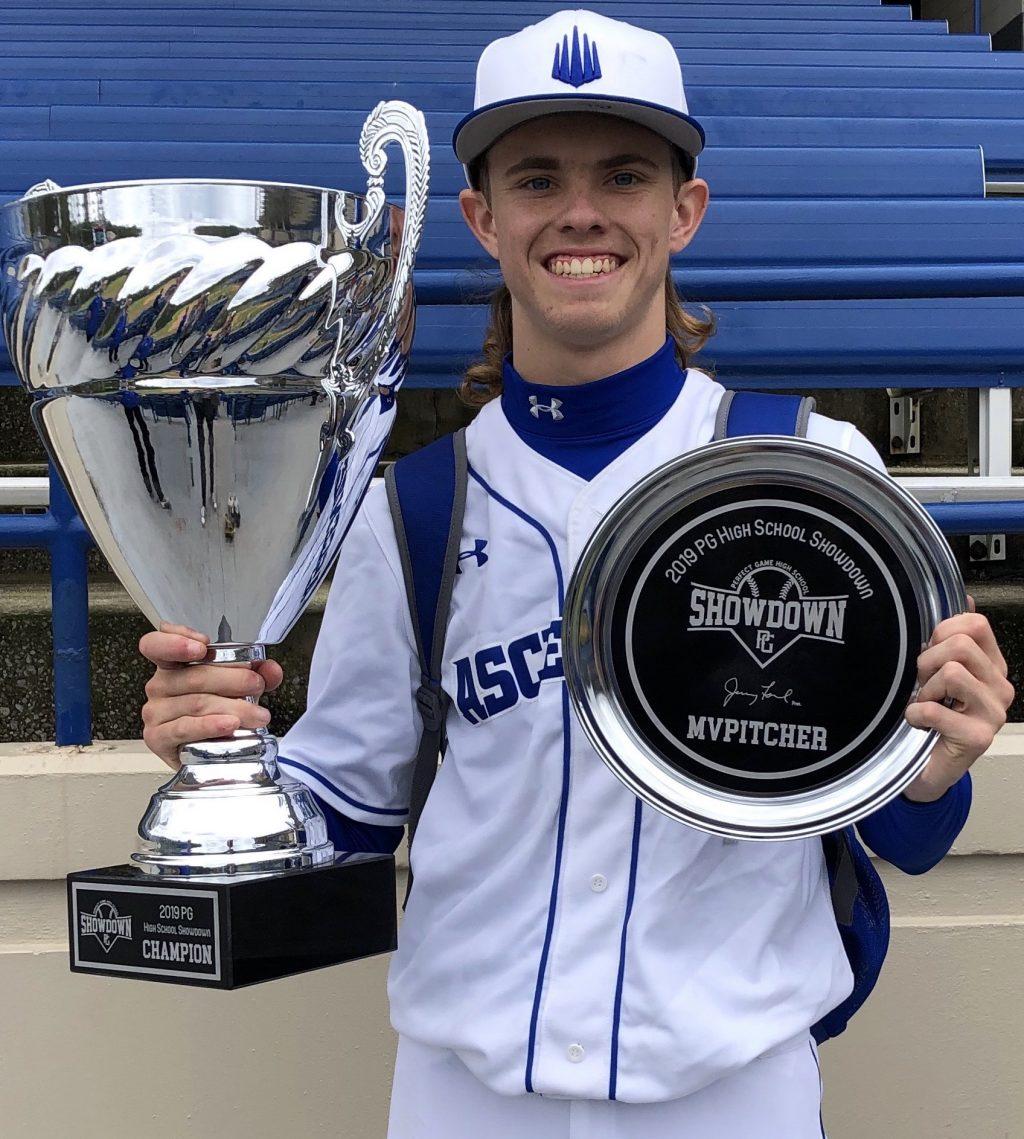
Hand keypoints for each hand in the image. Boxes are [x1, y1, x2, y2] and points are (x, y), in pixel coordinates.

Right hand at [139, 622, 284, 769]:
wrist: (208, 752)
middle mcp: (160, 686)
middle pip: (194, 676)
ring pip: (197, 703)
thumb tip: (271, 669)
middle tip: (257, 685)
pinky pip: (185, 728)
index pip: (156, 644)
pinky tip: (229, 724)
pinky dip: (210, 725)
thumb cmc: (217, 713)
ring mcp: (156, 712)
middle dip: (234, 679)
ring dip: (234, 707)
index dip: (175, 640)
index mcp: (173, 665)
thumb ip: (257, 674)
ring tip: (258, 714)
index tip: (204, 646)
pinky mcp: (158, 738)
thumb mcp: (239, 688)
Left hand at [903, 596, 1013, 801]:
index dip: (941, 632)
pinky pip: (935, 709)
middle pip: (961, 645)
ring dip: (925, 689)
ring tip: (924, 704)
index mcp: (992, 666)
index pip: (975, 624)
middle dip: (928, 661)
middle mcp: (1000, 687)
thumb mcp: (938, 672)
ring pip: (952, 672)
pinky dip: (915, 714)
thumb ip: (951, 638)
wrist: (925, 768)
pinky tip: (917, 723)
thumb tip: (963, 597)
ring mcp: (994, 713)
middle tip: (923, 684)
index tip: (929, 654)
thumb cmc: (930, 717)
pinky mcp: (979, 738)